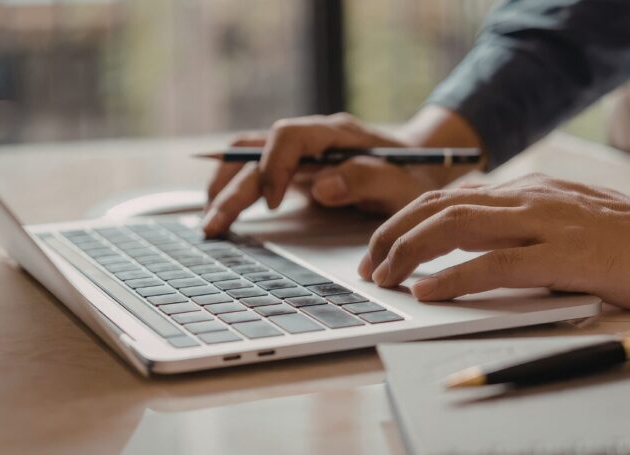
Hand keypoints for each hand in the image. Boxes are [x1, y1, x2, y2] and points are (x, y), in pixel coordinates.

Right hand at [204, 113, 439, 235]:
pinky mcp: (295, 171)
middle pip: (255, 150)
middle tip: (213, 225)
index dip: (273, 167)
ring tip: (208, 221)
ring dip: (223, 186)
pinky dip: (234, 189)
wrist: (421, 164)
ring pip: (246, 158)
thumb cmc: (412, 175)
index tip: (272, 204)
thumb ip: (364, 180)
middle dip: (231, 187)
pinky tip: (222, 210)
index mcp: (334, 134)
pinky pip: (255, 171)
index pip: (287, 137)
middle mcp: (311, 139)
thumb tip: (322, 186)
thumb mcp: (400, 183)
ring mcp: (300, 154)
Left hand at [358, 173, 629, 309]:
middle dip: (392, 235)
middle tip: (368, 266)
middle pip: (437, 207)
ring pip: (454, 227)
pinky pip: (492, 264)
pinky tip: (427, 292)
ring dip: (409, 253)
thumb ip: (519, 223)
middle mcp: (525, 198)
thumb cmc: (626, 236)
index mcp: (523, 190)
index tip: (380, 246)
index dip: (404, 220)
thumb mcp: (562, 217)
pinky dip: (451, 278)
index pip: (446, 196)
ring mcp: (542, 223)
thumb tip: (472, 245)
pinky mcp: (561, 255)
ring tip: (384, 277)